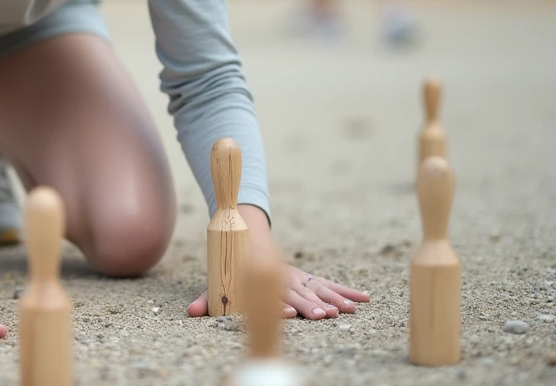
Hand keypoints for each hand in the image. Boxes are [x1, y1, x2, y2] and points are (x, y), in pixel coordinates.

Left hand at [186, 264, 369, 320]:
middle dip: (311, 305)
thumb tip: (191, 311)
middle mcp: (283, 279)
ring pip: (318, 289)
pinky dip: (347, 292)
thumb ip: (208, 297)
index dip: (280, 303)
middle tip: (323, 316)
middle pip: (299, 294)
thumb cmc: (232, 269)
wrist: (247, 238)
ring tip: (348, 310)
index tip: (290, 312)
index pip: (272, 294)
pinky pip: (330, 285)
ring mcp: (298, 277)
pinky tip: (364, 299)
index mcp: (263, 280)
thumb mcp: (217, 282)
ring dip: (333, 300)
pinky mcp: (308, 278)